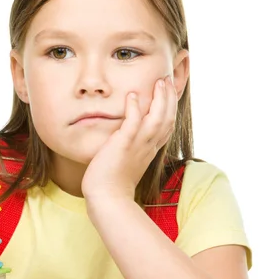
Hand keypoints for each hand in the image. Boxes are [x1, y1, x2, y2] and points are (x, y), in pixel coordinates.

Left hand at [81, 76, 176, 202]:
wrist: (107, 198)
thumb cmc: (113, 183)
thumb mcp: (127, 162)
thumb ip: (130, 149)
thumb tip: (125, 140)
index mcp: (150, 150)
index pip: (166, 126)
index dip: (170, 108)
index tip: (168, 93)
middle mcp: (148, 146)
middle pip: (168, 118)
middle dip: (170, 98)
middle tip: (167, 80)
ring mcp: (138, 145)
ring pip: (158, 118)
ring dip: (160, 98)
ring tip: (159, 82)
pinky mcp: (124, 145)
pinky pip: (133, 123)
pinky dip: (134, 108)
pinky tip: (132, 96)